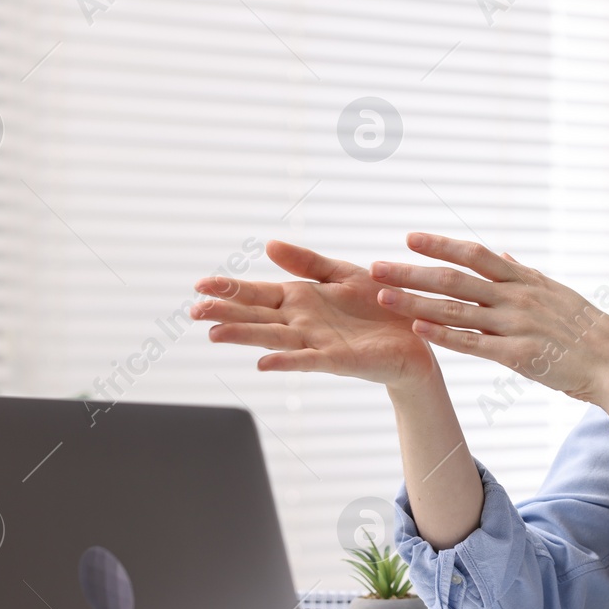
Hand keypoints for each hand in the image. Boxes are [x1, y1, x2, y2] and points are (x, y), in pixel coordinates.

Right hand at [191, 240, 439, 391]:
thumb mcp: (341, 274)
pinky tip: (264, 364)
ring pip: (274, 338)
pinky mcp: (339, 360)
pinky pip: (309, 361)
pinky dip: (287, 362)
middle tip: (193, 311)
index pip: (257, 293)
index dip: (230, 290)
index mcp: (300, 299)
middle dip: (226, 313)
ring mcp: (317, 343)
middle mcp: (301, 322)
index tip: (200, 285)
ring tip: (215, 333)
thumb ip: (307, 262)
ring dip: (245, 337)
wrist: (415, 336)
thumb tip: (269, 245)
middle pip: (257, 317)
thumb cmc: (378, 305)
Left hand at [368, 232, 608, 404]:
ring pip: (456, 309)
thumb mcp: (559, 294)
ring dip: (415, 302)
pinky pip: (473, 343)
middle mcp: (517, 297)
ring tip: (382, 297)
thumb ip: (525, 276)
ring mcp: (516, 325)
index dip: (440, 244)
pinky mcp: (518, 356)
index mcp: (526, 280)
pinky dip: (443, 336)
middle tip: (376, 267)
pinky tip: (417, 330)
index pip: (475, 255)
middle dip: (412, 271)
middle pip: (455, 278)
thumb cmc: (589, 332)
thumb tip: (505, 256)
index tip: (409, 238)